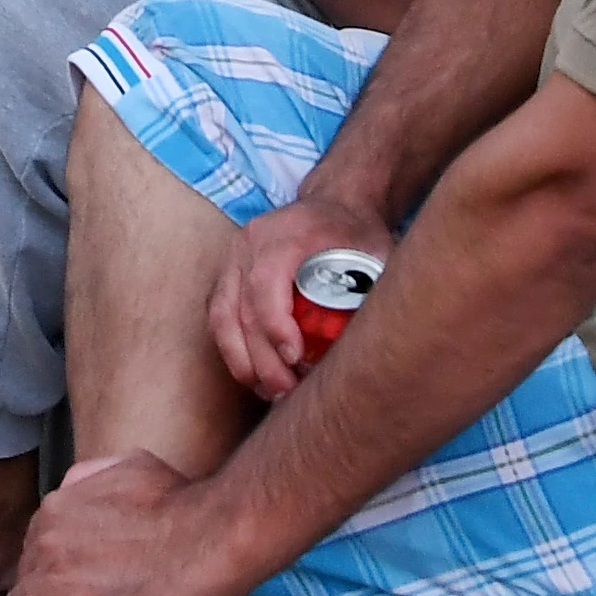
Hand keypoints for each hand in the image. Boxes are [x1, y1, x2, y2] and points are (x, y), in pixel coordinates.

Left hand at [0, 453, 231, 595]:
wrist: (213, 537)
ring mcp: (55, 576)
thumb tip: (78, 485)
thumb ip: (95, 474)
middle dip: (46, 588)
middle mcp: (49, 537)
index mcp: (60, 505)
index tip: (73, 577)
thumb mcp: (134, 465)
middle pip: (28, 571)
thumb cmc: (184, 505)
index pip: (37, 542)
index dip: (55, 562)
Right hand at [213, 193, 395, 403]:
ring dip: (243, 361)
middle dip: (262, 358)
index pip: (266, 281)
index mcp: (289, 232)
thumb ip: (374, 290)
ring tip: (270, 391)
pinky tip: (255, 376)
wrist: (334, 204)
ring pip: (222, 316)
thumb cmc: (357, 233)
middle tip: (287, 391)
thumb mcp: (377, 252)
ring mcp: (234, 255)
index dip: (275, 324)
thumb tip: (375, 345)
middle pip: (243, 307)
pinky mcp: (227, 273)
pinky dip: (233, 350)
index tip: (297, 359)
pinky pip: (219, 317)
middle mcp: (252, 240)